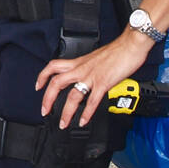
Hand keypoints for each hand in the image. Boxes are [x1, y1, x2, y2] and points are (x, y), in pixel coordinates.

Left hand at [35, 30, 151, 128]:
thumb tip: (86, 77)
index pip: (54, 66)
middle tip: (44, 111)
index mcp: (79, 62)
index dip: (43, 76)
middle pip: (57, 83)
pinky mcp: (104, 83)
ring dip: (66, 112)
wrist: (130, 44)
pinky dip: (87, 114)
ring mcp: (92, 76)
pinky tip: (84, 121)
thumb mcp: (96, 58)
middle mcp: (82, 69)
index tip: (38, 86)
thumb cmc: (117, 51)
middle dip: (48, 99)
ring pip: (73, 95)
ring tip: (64, 123)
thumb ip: (89, 68)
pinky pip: (92, 101)